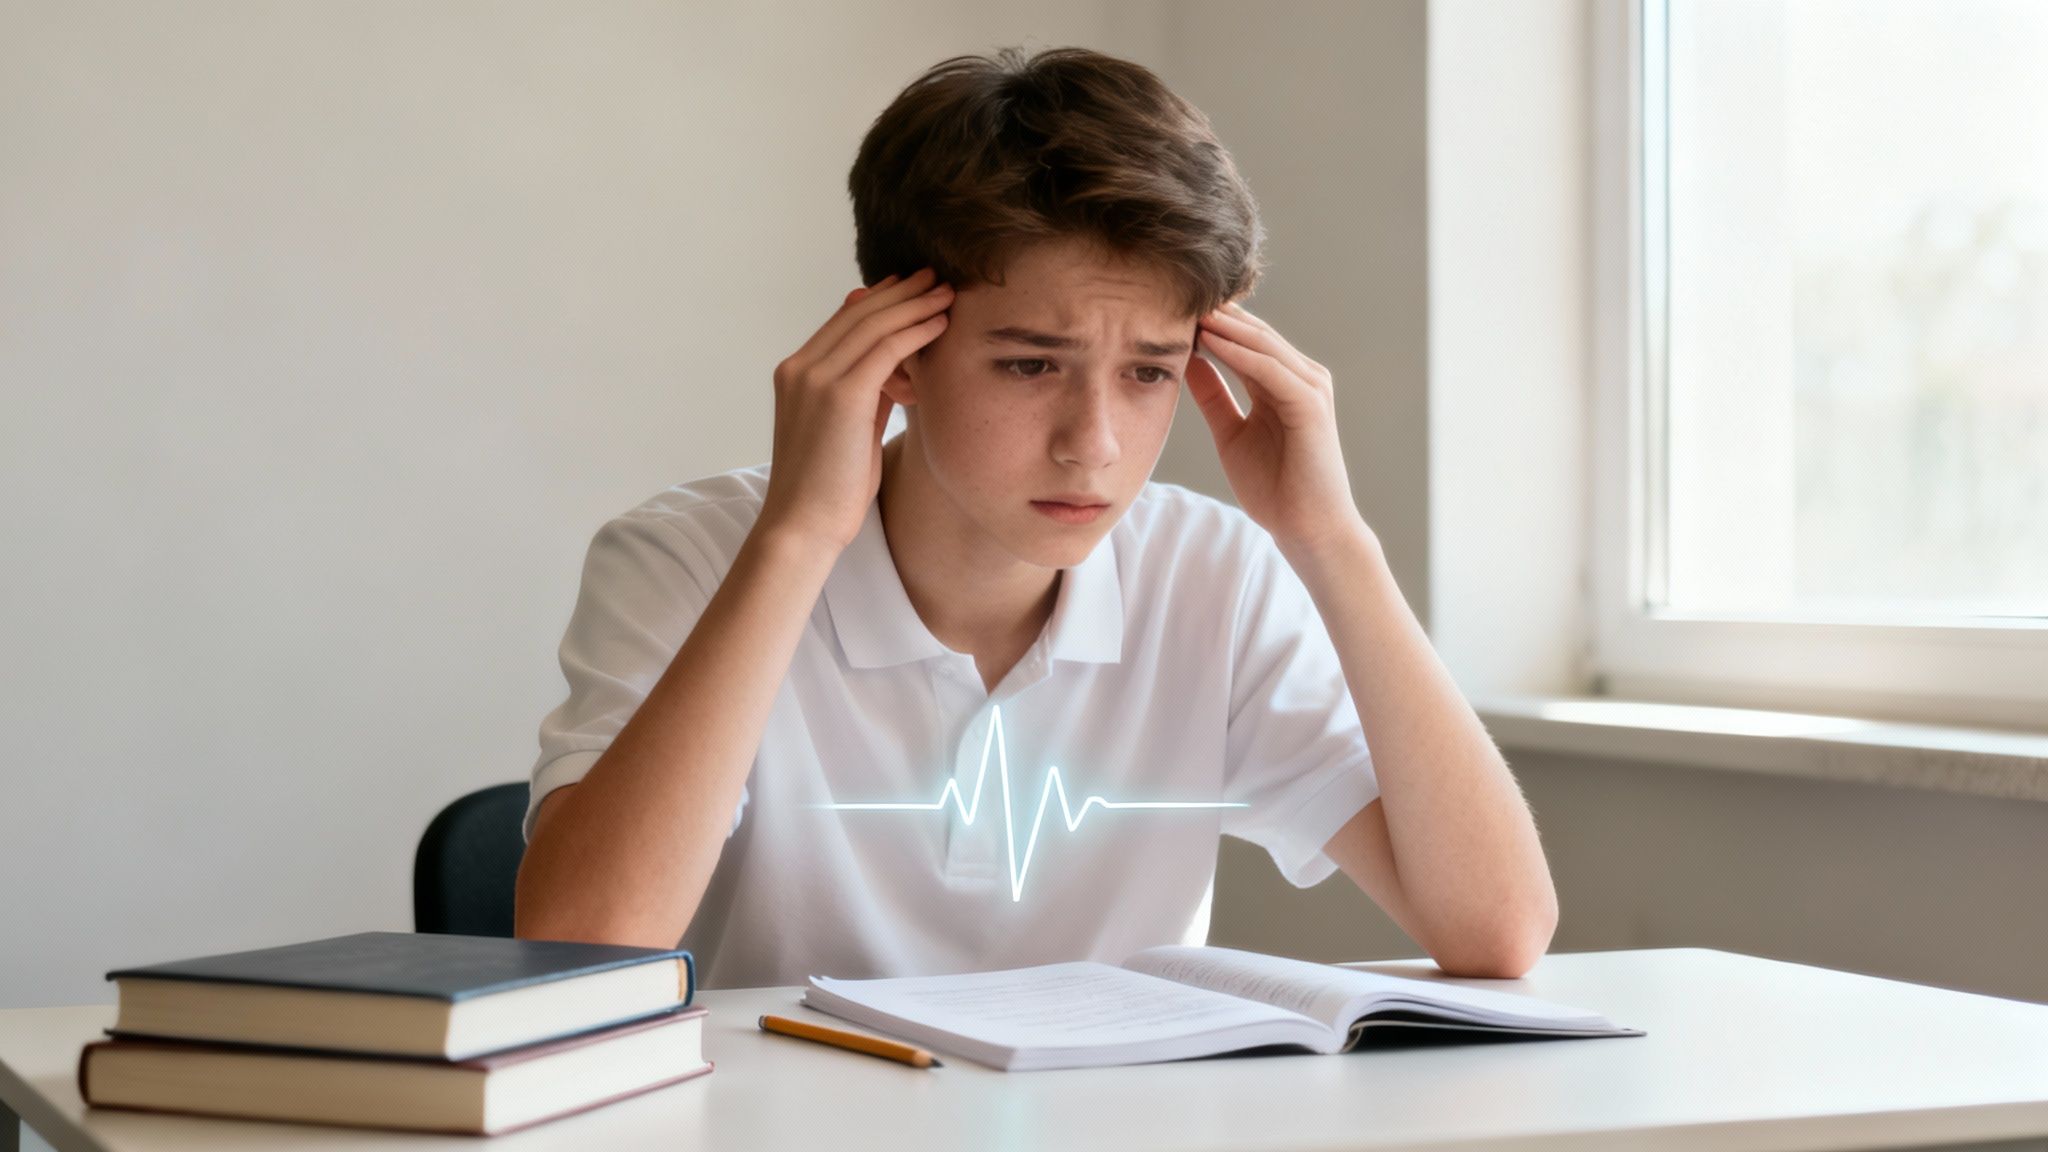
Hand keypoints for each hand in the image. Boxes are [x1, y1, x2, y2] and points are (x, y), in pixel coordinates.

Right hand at [756, 267, 952, 553]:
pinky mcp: (840, 394)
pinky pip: (885, 348)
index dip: (880, 300)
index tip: (911, 288)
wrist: (803, 526)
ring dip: (915, 304)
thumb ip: (866, 393)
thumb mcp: (849, 429)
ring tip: (947, 292)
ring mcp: (816, 378)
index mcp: (795, 374)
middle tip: (935, 276)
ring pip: (874, 324)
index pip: (842, 322)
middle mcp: (800, 368)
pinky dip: (915, 331)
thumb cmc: (829, 489)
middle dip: (901, 292)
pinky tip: (940, 323)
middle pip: (858, 313)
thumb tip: (896, 367)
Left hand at [1187, 301, 1365, 559]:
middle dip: (1216, 314)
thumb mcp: (1231, 433)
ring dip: (1225, 325)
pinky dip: (1239, 353)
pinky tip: (1210, 341)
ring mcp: (1308, 387)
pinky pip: (1269, 369)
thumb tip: (1187, 360)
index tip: (1169, 310)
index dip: (1209, 324)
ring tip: (1188, 307)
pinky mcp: (1310, 403)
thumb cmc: (1274, 488)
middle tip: (1175, 294)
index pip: (1243, 341)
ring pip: (1262, 344)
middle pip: (1253, 333)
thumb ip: (1213, 395)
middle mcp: (1298, 377)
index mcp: (1280, 383)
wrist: (1306, 529)